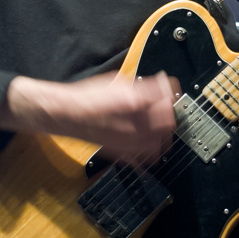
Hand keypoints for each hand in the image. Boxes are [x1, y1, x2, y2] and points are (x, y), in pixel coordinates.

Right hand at [0, 69, 178, 164]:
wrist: (68, 114)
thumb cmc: (88, 96)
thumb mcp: (118, 82)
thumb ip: (142, 87)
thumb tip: (159, 86)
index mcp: (133, 101)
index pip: (165, 96)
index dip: (170, 90)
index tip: (169, 87)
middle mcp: (134, 123)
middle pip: (168, 120)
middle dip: (169, 111)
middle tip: (165, 103)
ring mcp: (130, 141)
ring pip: (162, 140)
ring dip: (164, 129)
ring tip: (160, 121)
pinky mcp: (124, 152)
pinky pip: (148, 155)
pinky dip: (154, 147)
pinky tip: (151, 139)